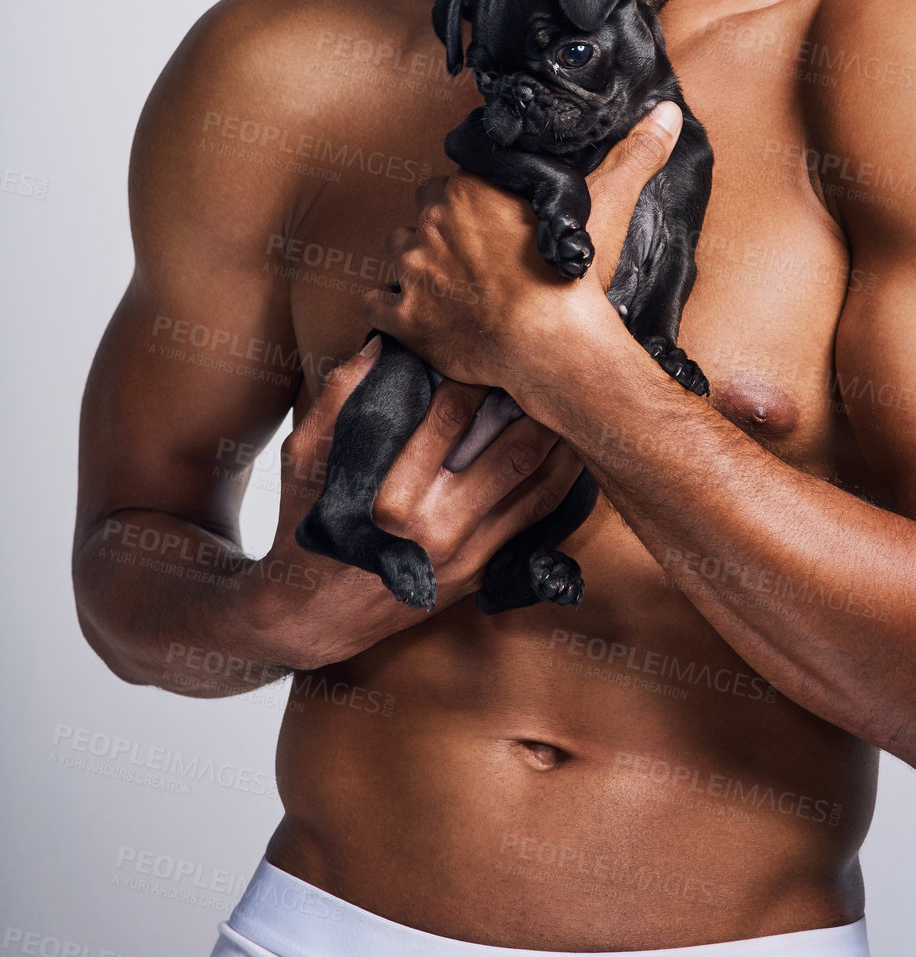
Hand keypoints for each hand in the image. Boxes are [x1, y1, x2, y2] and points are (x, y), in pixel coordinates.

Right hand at [248, 342, 584, 668]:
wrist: (311, 614)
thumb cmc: (305, 524)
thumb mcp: (304, 457)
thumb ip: (340, 395)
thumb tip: (385, 342)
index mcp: (391, 496)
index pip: (453, 415)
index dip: (476, 373)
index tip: (486, 346)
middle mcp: (437, 529)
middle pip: (514, 448)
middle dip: (534, 402)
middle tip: (545, 365)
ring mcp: (467, 557)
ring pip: (539, 486)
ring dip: (562, 440)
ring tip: (569, 400)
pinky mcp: (481, 574)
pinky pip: (537, 521)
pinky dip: (560, 483)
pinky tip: (570, 451)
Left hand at [363, 101, 683, 394]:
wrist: (551, 347)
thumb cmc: (572, 280)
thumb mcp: (609, 206)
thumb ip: (635, 155)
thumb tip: (667, 113)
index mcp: (471, 187)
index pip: (457, 177)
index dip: (475, 198)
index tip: (492, 218)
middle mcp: (432, 220)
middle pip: (425, 209)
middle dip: (444, 226)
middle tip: (475, 252)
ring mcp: (412, 269)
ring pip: (397, 250)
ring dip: (415, 262)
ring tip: (447, 281)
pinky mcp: (404, 316)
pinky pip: (375, 303)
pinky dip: (388, 307)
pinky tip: (411, 313)